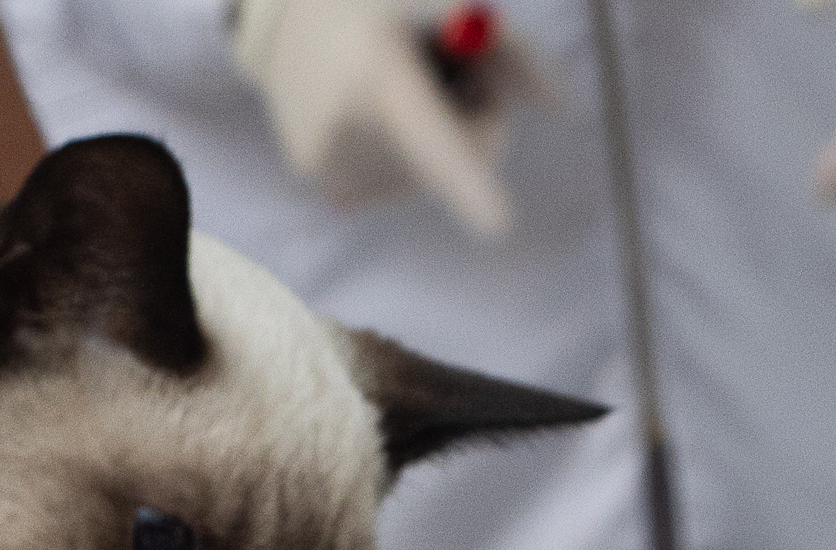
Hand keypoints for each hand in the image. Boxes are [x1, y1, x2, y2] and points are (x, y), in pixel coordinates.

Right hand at [231, 0, 552, 238]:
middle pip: (454, 159)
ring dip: (442, 135)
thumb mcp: (449, 6)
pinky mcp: (326, 184)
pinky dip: (410, 154)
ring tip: (405, 87)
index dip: (465, 184)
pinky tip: (378, 115)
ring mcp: (330, 166)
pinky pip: (403, 182)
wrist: (289, 24)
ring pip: (431, 174)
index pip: (430, 140)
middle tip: (459, 75)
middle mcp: (345, 131)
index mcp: (376, 77)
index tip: (501, 227)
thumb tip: (561, 110)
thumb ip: (510, 51)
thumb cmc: (385, 5)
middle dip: (479, 121)